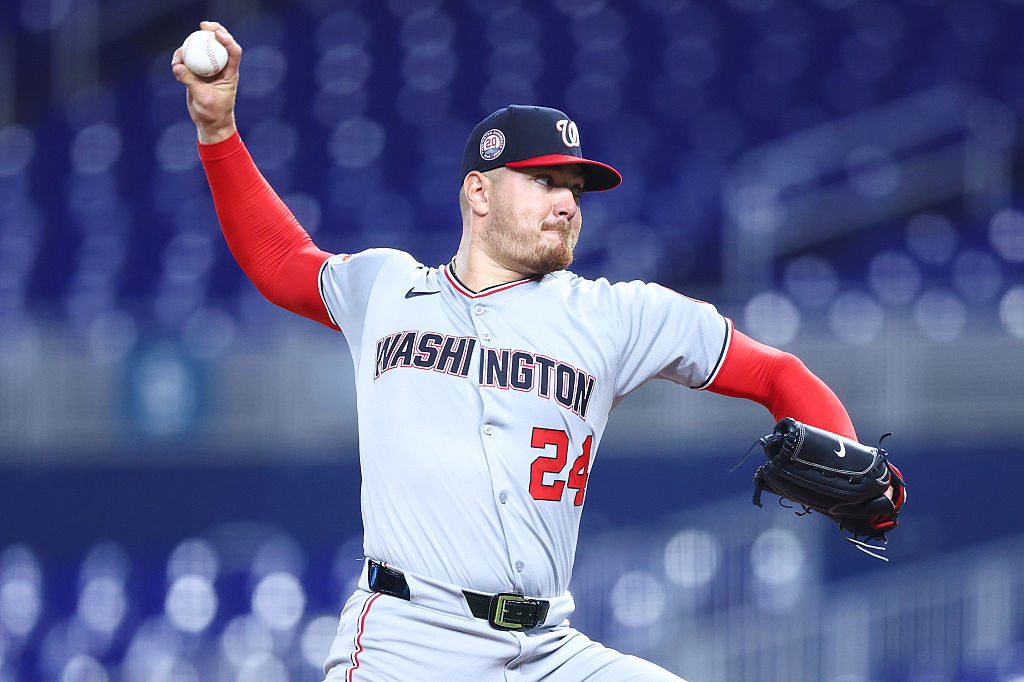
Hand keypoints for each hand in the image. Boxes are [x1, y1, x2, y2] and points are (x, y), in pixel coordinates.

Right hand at [170, 21, 241, 144]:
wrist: (209, 124)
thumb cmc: (212, 113)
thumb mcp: (202, 98)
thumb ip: (190, 81)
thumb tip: (177, 66)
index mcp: (230, 73)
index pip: (233, 52)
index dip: (227, 40)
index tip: (216, 33)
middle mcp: (221, 68)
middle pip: (220, 44)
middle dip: (213, 31)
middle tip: (202, 25)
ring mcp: (209, 70)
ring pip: (202, 50)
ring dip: (191, 47)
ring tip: (178, 56)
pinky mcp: (198, 74)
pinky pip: (190, 60)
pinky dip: (182, 59)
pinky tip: (175, 63)